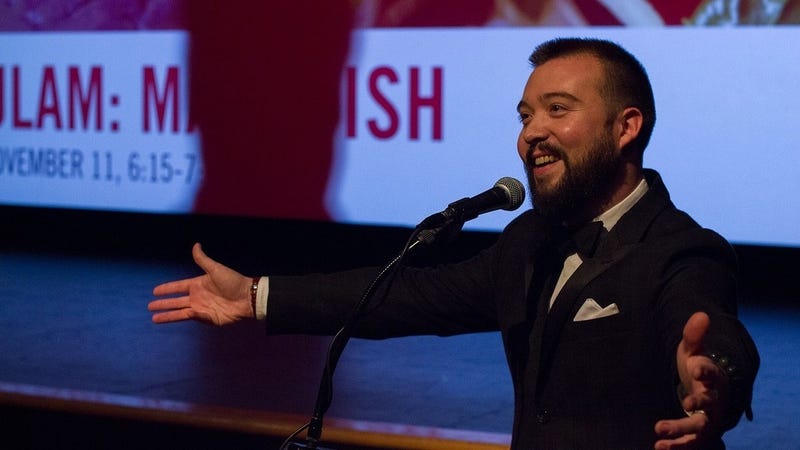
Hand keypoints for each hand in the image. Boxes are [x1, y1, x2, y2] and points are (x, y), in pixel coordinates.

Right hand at [148, 243, 252, 325]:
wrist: (247, 297)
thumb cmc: (233, 282)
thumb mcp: (216, 269)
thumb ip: (203, 259)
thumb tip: (196, 244)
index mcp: (198, 284)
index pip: (178, 287)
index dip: (167, 289)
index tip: (155, 291)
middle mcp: (198, 297)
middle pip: (176, 301)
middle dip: (163, 304)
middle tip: (150, 306)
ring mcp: (202, 308)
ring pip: (180, 312)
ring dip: (167, 315)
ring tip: (154, 318)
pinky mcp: (207, 318)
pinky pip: (192, 317)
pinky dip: (183, 316)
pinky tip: (175, 317)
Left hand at [654, 312, 728, 448]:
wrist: (710, 392)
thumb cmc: (698, 368)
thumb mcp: (693, 350)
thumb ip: (694, 335)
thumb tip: (701, 314)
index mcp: (712, 377)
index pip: (711, 373)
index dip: (705, 370)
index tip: (696, 368)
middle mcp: (714, 400)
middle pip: (710, 403)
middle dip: (699, 403)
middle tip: (687, 402)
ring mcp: (708, 419)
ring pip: (699, 427)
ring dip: (681, 428)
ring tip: (659, 428)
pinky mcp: (699, 433)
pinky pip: (691, 442)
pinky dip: (677, 445)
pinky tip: (659, 446)